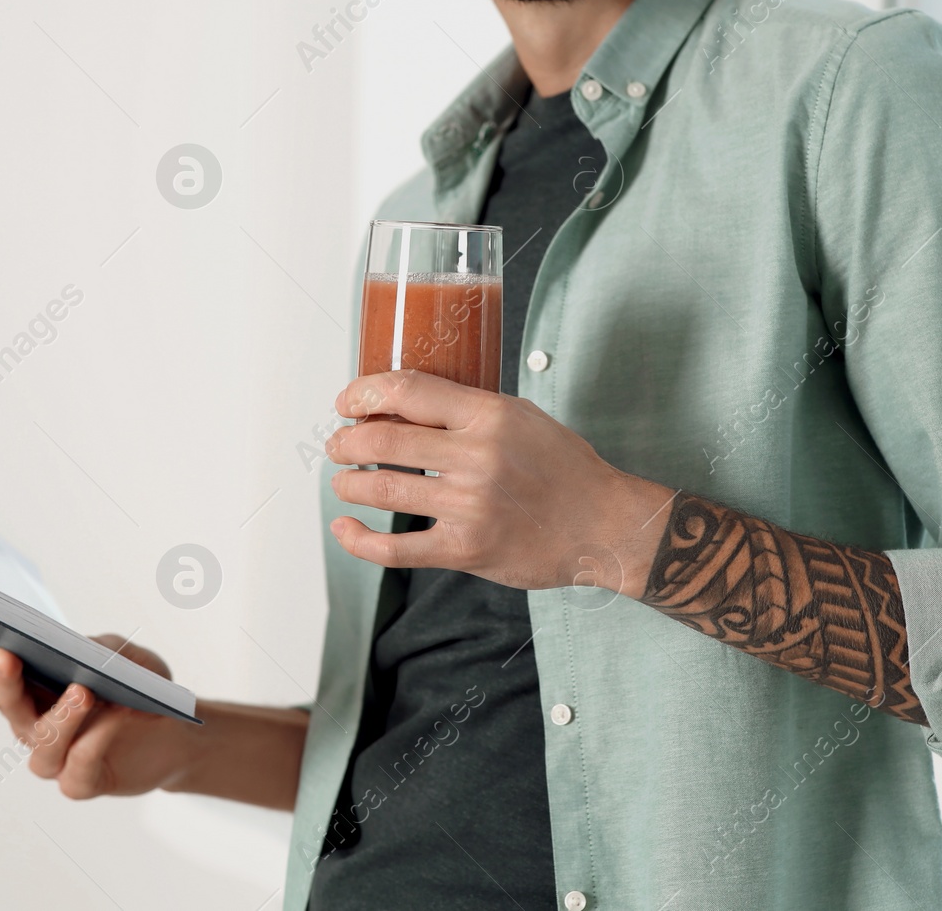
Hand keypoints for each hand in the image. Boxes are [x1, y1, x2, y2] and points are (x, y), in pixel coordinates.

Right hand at [0, 635, 192, 799]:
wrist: (176, 731)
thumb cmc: (141, 689)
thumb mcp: (127, 656)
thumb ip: (100, 649)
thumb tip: (74, 649)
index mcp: (37, 692)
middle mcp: (38, 726)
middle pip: (10, 708)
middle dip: (4, 683)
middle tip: (7, 656)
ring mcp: (59, 758)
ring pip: (42, 745)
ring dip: (59, 717)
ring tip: (82, 691)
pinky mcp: (84, 782)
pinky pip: (79, 768)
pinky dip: (94, 742)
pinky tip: (113, 718)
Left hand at [325, 369, 673, 593]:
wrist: (604, 525)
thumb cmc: (565, 469)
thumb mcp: (522, 417)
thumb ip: (467, 408)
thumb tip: (402, 402)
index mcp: (489, 415)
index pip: (406, 391)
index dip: (363, 393)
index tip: (347, 402)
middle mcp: (476, 457)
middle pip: (382, 440)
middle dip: (345, 442)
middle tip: (338, 445)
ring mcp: (469, 506)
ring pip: (381, 489)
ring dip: (348, 485)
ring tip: (342, 482)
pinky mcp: (466, 550)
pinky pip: (396, 549)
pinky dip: (359, 541)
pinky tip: (345, 529)